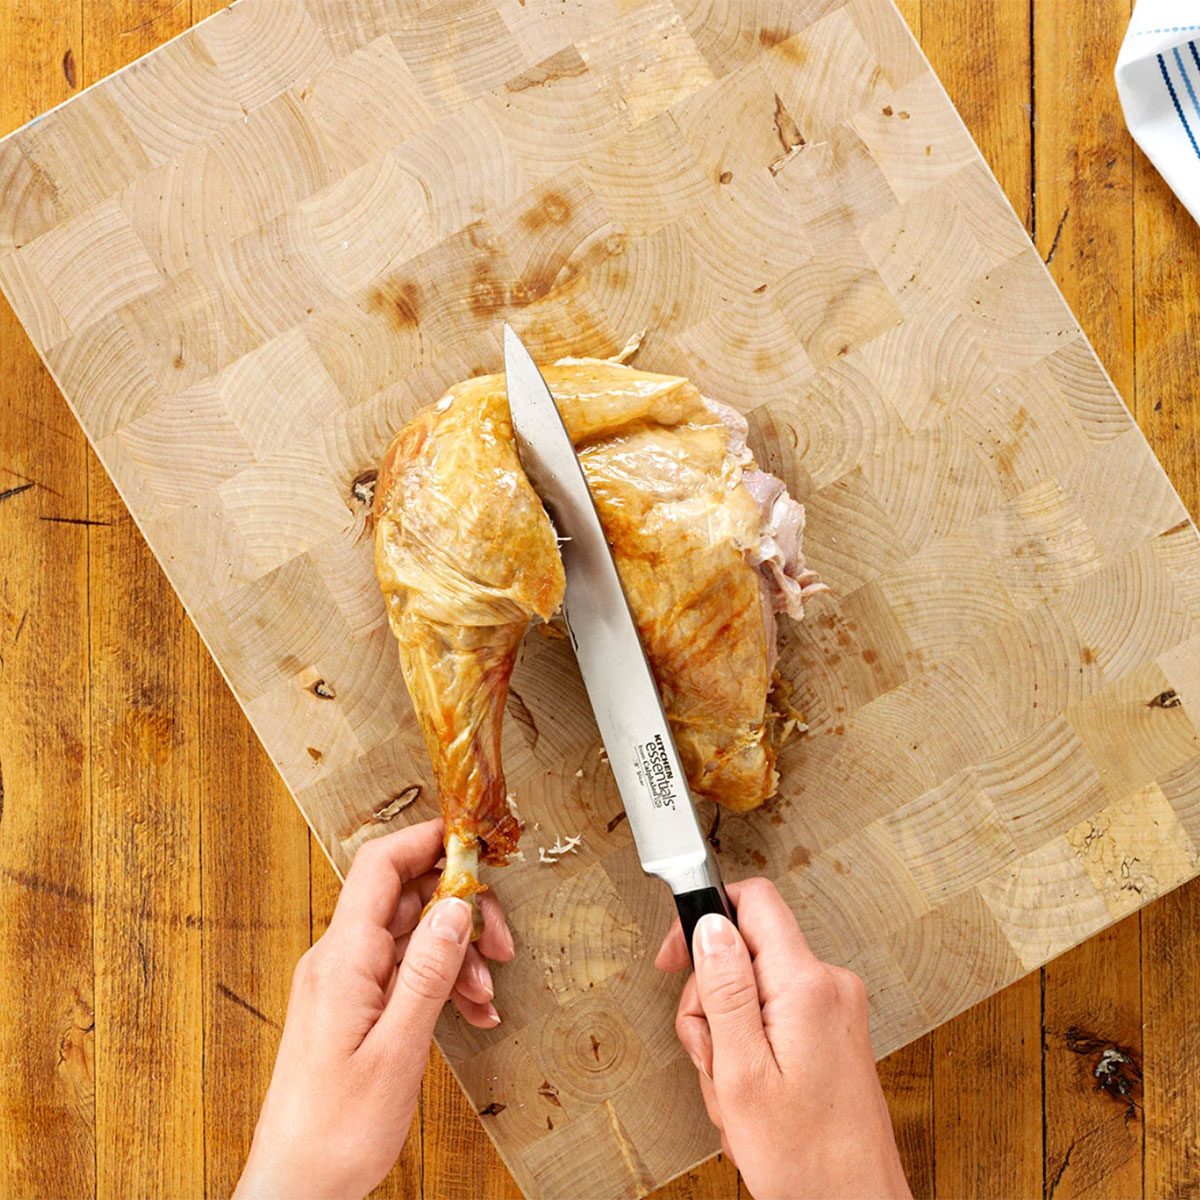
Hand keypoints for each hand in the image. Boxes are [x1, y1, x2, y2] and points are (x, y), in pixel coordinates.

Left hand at [235, 818, 514, 1199]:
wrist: (297, 1189)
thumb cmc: (336, 1131)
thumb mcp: (398, 1049)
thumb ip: (428, 972)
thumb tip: (456, 906)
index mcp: (341, 958)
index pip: (380, 865)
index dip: (426, 840)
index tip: (473, 841)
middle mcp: (337, 960)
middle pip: (407, 898)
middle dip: (460, 910)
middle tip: (499, 943)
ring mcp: (344, 982)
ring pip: (411, 936)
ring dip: (456, 955)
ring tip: (484, 996)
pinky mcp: (352, 1006)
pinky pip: (402, 972)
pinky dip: (440, 983)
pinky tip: (469, 1012)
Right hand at [656, 878, 909, 1199]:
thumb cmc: (806, 1159)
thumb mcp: (742, 1073)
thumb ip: (724, 989)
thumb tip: (711, 923)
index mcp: (806, 985)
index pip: (754, 900)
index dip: (705, 916)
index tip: (677, 956)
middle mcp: (829, 986)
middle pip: (744, 953)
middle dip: (711, 1004)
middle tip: (713, 1058)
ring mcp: (834, 1009)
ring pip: (752, 991)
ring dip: (729, 1040)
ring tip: (736, 1091)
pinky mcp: (832, 1031)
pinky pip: (773, 1018)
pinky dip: (751, 1052)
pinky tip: (754, 1095)